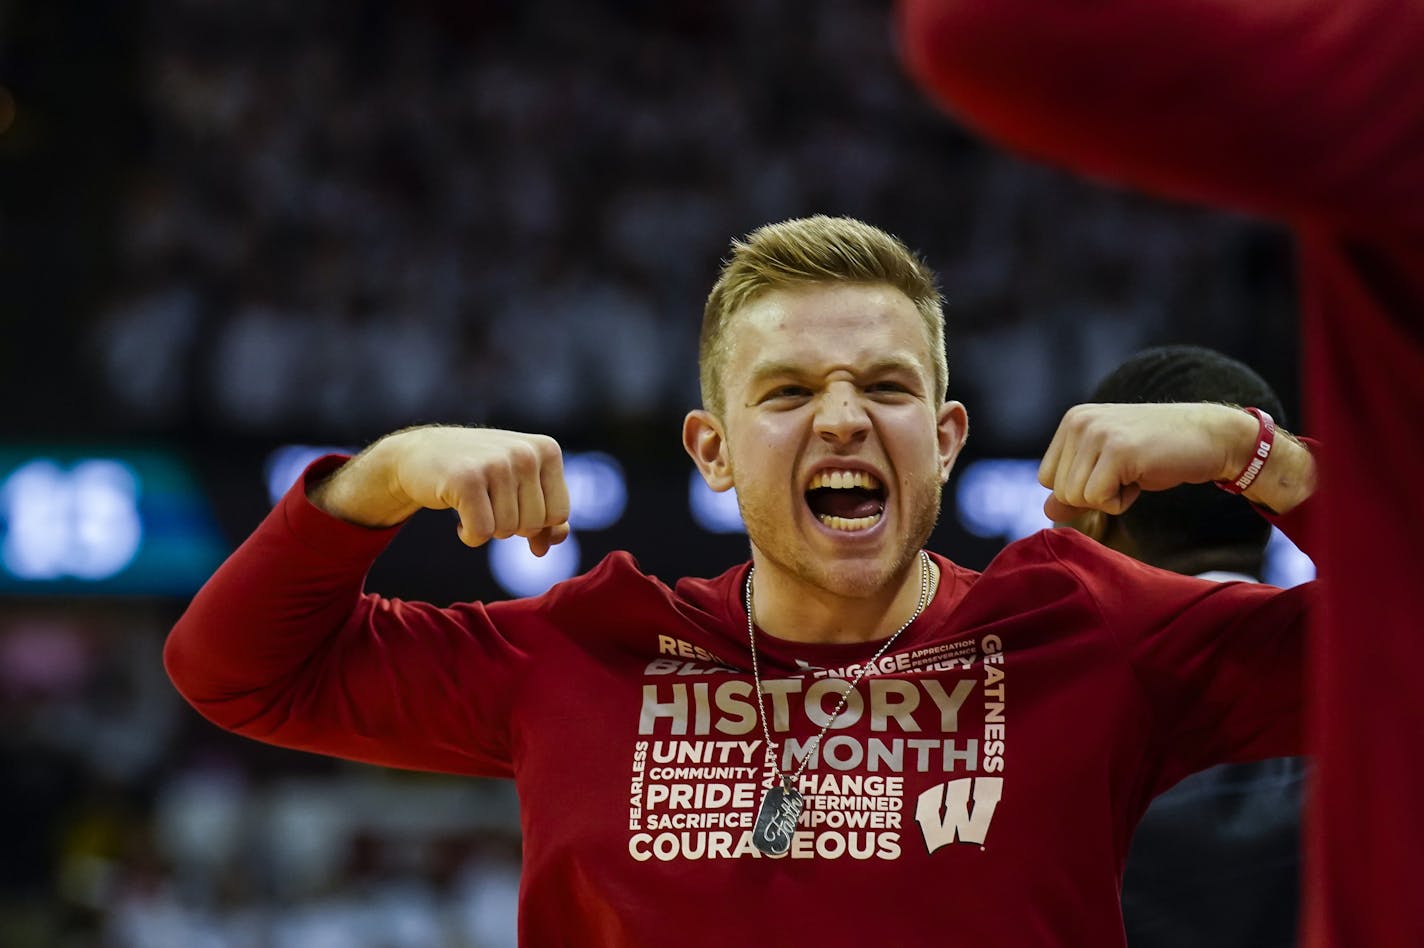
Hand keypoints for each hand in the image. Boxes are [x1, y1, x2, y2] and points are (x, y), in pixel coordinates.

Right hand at [310, 426, 571, 555]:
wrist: (421, 454)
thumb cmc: (479, 472)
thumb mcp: (518, 486)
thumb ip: (547, 515)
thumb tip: (553, 542)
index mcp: (547, 450)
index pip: (559, 515)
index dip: (535, 523)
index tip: (512, 506)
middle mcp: (526, 453)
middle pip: (533, 525)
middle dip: (509, 526)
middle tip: (488, 503)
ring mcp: (496, 464)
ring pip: (507, 531)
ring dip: (487, 529)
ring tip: (473, 505)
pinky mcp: (467, 479)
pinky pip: (481, 533)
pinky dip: (469, 536)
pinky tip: (459, 516)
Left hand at [1037, 403, 1256, 521]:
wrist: (1211, 437)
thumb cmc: (1159, 453)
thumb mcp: (1109, 467)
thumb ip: (1076, 485)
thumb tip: (1047, 510)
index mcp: (1073, 421)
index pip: (1047, 478)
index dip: (1081, 489)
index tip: (1113, 471)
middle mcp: (1079, 422)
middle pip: (1060, 491)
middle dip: (1096, 495)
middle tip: (1129, 472)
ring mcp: (1097, 433)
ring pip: (1076, 497)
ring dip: (1110, 498)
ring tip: (1135, 472)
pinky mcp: (1117, 450)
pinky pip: (1099, 500)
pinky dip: (1122, 502)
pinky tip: (1142, 477)